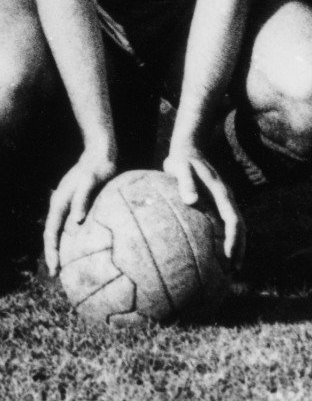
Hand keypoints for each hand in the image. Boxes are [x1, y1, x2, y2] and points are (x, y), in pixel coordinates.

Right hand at [43, 150, 117, 275]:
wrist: (100, 154)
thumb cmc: (97, 168)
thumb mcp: (90, 182)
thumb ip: (82, 199)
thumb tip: (76, 221)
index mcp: (59, 203)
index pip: (51, 232)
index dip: (51, 251)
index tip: (54, 268)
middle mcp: (59, 206)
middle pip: (52, 235)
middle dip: (53, 255)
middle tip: (56, 275)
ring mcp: (67, 206)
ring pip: (59, 231)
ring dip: (60, 249)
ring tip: (65, 267)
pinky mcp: (76, 205)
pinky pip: (69, 227)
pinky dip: (69, 240)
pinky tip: (78, 248)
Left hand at [163, 144, 244, 263]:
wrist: (188, 149)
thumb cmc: (182, 160)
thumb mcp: (180, 168)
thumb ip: (185, 183)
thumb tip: (191, 201)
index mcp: (221, 192)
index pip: (233, 220)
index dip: (233, 239)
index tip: (230, 255)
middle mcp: (226, 199)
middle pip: (239, 228)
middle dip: (239, 249)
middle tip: (234, 270)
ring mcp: (223, 202)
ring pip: (235, 228)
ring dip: (235, 246)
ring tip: (229, 268)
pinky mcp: (216, 204)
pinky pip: (225, 224)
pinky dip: (225, 239)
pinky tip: (217, 252)